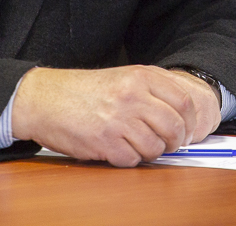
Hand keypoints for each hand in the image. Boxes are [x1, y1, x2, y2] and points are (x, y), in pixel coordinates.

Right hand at [9, 65, 218, 166]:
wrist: (45, 99)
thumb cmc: (84, 90)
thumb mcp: (123, 76)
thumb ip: (153, 88)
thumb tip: (183, 112)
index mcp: (141, 77)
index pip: (184, 102)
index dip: (191, 121)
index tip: (188, 130)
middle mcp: (133, 96)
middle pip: (175, 127)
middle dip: (176, 141)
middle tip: (169, 144)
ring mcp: (119, 119)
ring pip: (155, 147)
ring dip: (152, 152)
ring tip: (139, 145)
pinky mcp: (104, 142)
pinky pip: (132, 160)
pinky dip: (130, 159)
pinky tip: (120, 149)